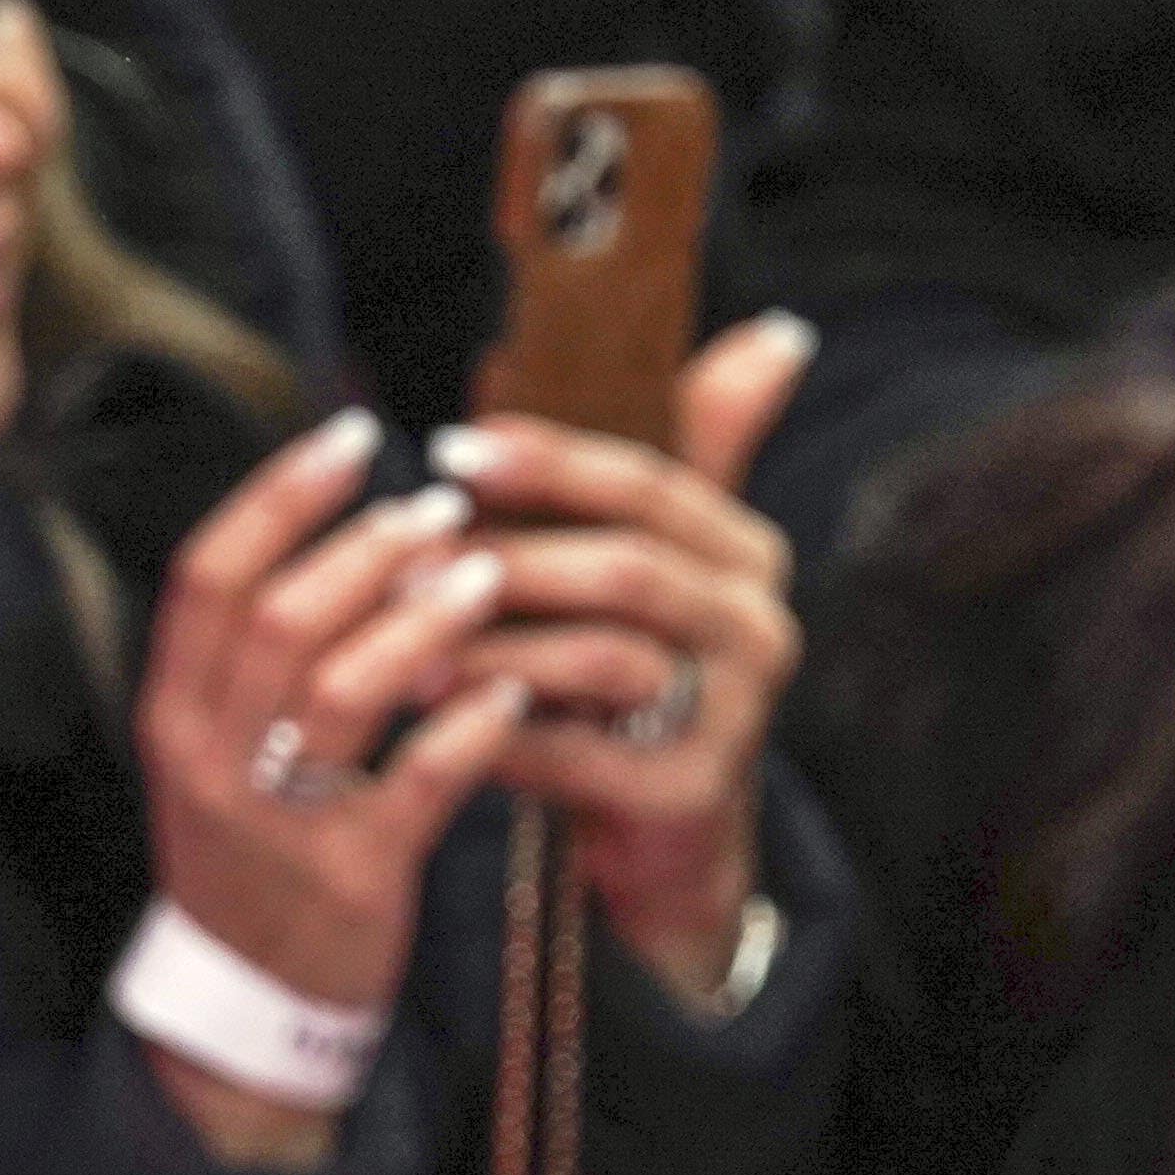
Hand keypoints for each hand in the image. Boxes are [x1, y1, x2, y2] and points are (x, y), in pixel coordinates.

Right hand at [128, 414, 531, 1159]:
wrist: (252, 1003)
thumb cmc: (259, 849)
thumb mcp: (220, 749)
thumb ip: (256, 651)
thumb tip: (331, 515)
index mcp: (176, 712)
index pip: (210, 573)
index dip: (283, 493)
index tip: (358, 434)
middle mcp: (209, 761)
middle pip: (280, 618)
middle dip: (369, 548)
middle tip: (445, 508)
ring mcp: (274, 822)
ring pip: (344, 691)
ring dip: (423, 620)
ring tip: (486, 577)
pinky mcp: (348, 878)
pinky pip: (415, 783)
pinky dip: (469, 728)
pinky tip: (512, 688)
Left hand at [439, 313, 810, 1000]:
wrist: (660, 842)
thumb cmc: (626, 684)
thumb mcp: (649, 564)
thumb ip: (685, 453)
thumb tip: (774, 332)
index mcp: (743, 553)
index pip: (647, 481)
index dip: (546, 460)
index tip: (446, 449)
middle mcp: (757, 624)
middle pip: (628, 565)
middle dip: (509, 556)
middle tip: (407, 554)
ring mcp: (735, 714)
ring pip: (603, 654)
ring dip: (492, 644)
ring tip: (400, 641)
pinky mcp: (690, 793)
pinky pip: (580, 751)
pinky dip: (499, 732)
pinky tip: (428, 723)